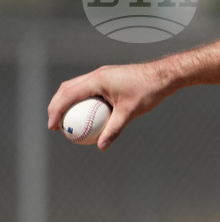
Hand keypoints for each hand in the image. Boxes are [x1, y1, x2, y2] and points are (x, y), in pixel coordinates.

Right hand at [47, 62, 172, 149]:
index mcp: (98, 79)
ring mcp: (103, 74)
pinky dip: (82, 100)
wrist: (165, 75)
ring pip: (77, 87)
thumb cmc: (148, 91)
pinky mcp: (109, 77)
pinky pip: (89, 89)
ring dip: (67, 101)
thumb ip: (114, 129)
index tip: (53, 126)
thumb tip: (101, 147)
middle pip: (67, 89)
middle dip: (56, 106)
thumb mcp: (130, 112)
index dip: (56, 110)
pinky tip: (87, 116)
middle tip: (54, 125)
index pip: (68, 94)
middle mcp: (97, 74)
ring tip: (66, 121)